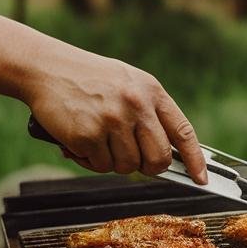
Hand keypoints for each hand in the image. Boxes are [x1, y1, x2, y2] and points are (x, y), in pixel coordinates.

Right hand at [23, 41, 207, 183]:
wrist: (45, 68)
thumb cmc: (87, 78)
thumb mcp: (127, 83)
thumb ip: (148, 112)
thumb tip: (166, 153)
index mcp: (151, 91)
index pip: (183, 132)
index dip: (195, 160)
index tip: (201, 179)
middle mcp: (136, 105)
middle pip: (158, 159)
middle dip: (148, 167)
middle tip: (132, 159)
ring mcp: (112, 120)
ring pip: (127, 166)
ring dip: (112, 161)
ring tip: (97, 140)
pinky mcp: (88, 135)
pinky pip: (99, 166)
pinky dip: (89, 160)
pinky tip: (79, 140)